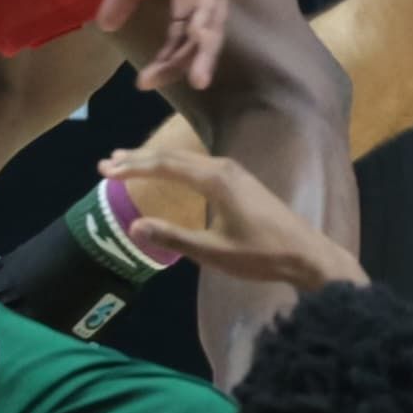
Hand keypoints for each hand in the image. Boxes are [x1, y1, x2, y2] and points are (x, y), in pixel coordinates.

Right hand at [94, 144, 360, 292]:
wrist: (306, 254)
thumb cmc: (260, 255)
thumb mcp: (213, 251)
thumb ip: (173, 237)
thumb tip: (134, 225)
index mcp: (216, 179)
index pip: (165, 166)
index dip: (133, 167)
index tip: (105, 170)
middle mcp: (224, 167)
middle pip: (173, 157)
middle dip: (139, 159)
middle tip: (107, 162)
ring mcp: (234, 172)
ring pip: (186, 159)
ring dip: (156, 160)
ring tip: (128, 162)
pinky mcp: (240, 181)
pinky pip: (198, 165)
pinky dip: (175, 166)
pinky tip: (168, 172)